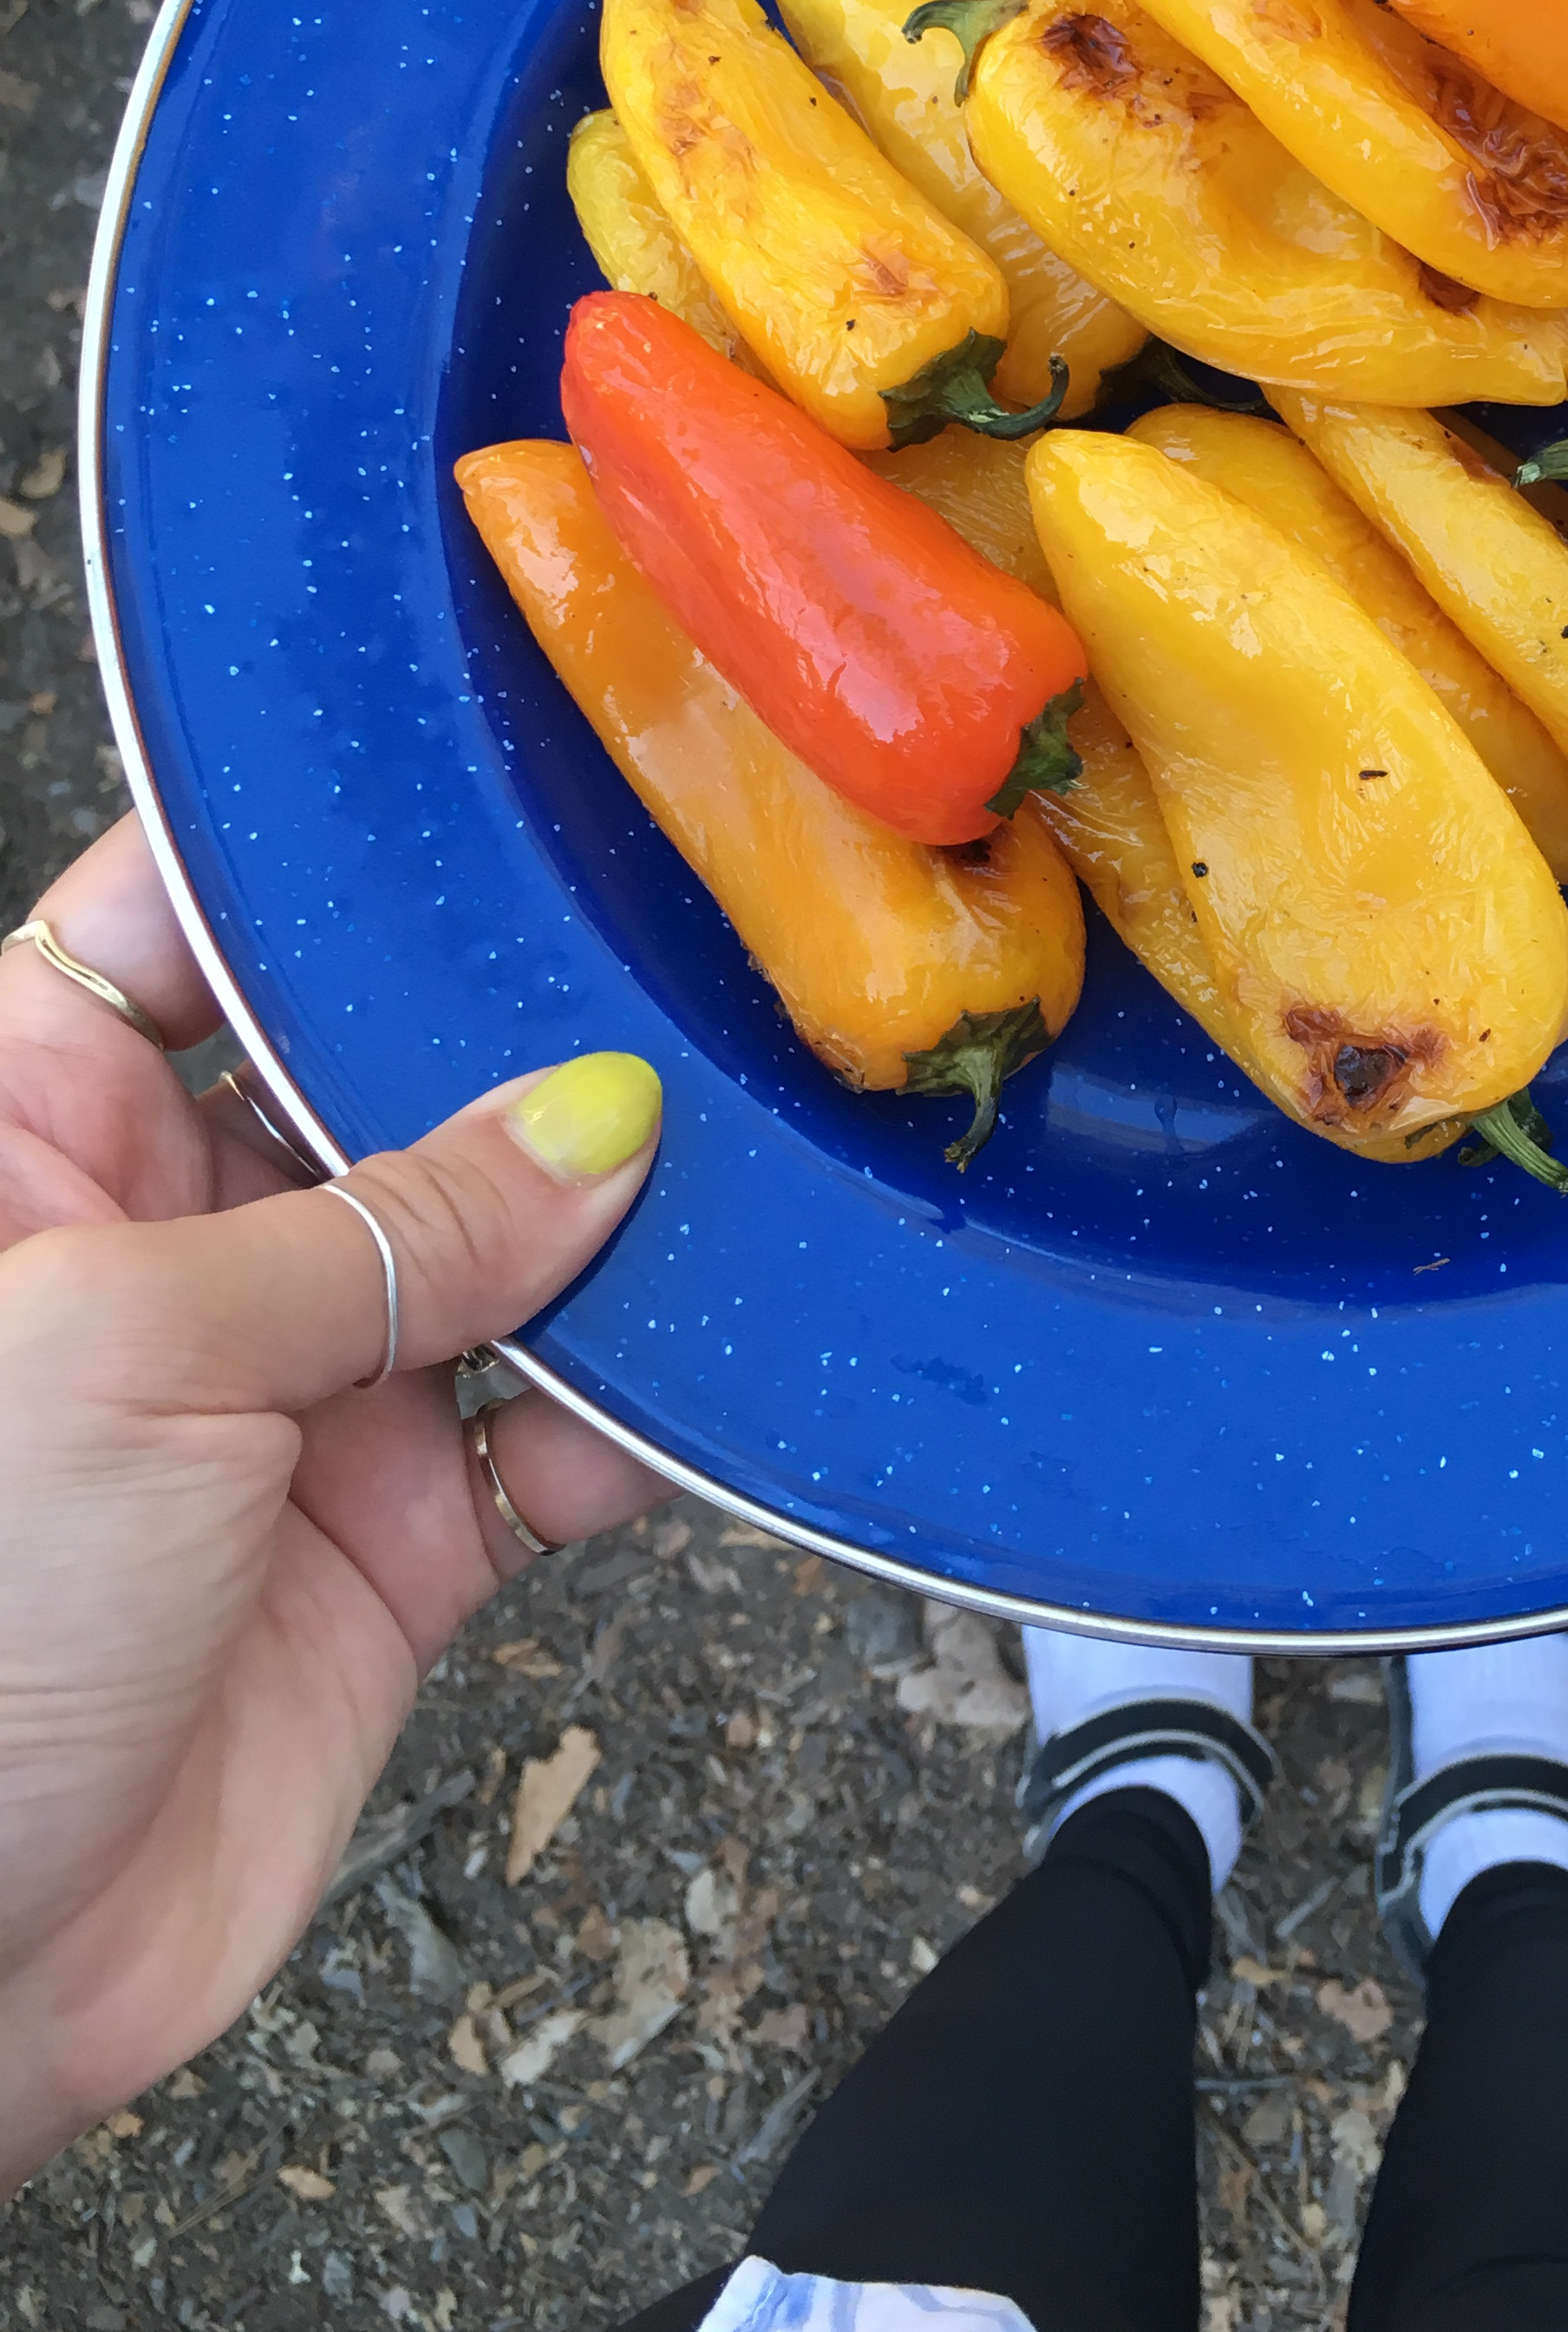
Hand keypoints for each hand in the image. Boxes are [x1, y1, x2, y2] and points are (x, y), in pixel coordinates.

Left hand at [0, 814, 676, 2189]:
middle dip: (517, 1038)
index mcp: (37, 1136)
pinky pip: (556, 1439)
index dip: (314, 859)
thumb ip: (383, 1226)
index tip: (480, 788)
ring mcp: (289, 1395)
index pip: (179, 927)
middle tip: (670, 977)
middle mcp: (173, 1242)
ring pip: (496, 1250)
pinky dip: (646, 1414)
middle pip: (377, 1078)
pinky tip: (714, 1373)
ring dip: (613, 1226)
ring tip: (733, 1167)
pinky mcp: (391, 1543)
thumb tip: (593, 1127)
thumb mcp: (133, 1350)